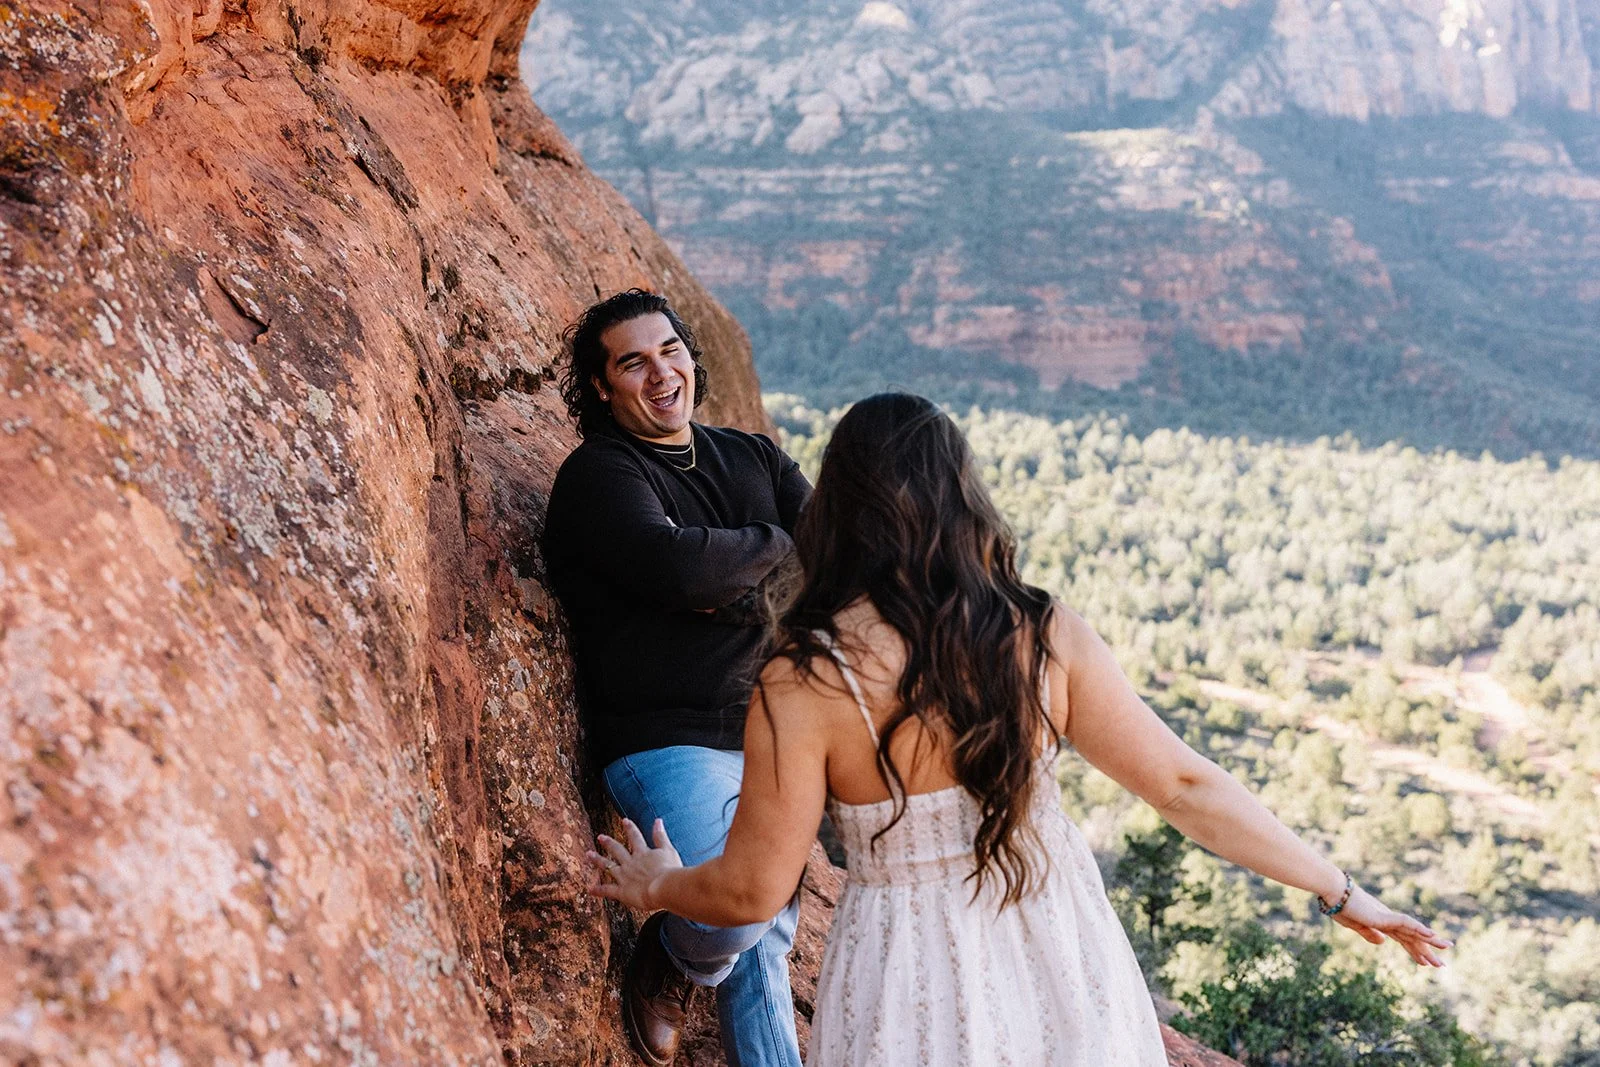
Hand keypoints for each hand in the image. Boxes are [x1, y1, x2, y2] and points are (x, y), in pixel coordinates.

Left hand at [585, 818, 683, 910]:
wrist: (664, 887)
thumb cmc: (670, 870)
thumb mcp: (668, 850)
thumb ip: (661, 836)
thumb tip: (658, 820)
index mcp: (643, 853)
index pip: (635, 837)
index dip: (630, 828)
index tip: (624, 820)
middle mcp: (631, 862)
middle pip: (617, 849)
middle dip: (608, 842)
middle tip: (600, 837)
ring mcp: (624, 876)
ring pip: (608, 866)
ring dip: (598, 860)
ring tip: (588, 854)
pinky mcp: (622, 891)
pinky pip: (607, 890)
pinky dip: (599, 890)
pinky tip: (590, 889)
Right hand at [1330, 884, 1452, 966]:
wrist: (1332, 891)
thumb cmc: (1338, 906)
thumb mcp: (1353, 925)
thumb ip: (1368, 933)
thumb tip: (1383, 943)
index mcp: (1380, 923)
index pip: (1402, 939)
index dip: (1415, 951)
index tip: (1427, 963)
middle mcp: (1388, 920)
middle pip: (1411, 938)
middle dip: (1427, 952)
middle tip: (1442, 965)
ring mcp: (1387, 917)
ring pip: (1413, 931)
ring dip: (1430, 941)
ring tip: (1446, 949)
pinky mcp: (1384, 916)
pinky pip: (1406, 922)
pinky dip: (1419, 928)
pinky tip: (1432, 935)